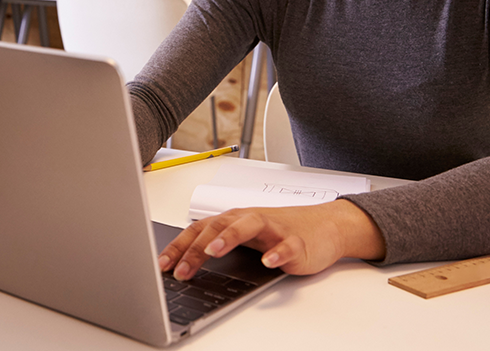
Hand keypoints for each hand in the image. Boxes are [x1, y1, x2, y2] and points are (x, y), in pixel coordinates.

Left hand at [157, 200, 385, 278]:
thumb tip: (184, 264)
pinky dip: (277, 253)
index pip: (199, 229)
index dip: (179, 246)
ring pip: (248, 226)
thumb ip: (220, 245)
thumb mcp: (245, 236)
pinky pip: (286, 245)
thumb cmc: (281, 231)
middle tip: (181, 269)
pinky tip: (269, 261)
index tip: (163, 265)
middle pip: (217, 227)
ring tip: (213, 251)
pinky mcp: (296, 241)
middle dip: (196, 249)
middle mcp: (250, 219)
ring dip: (228, 237)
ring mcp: (273, 229)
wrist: (326, 225)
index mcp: (233, 219)